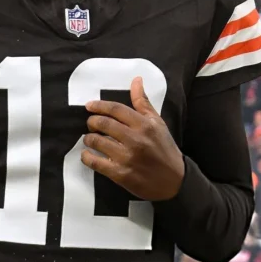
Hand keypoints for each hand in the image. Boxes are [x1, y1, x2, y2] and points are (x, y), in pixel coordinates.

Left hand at [82, 77, 184, 200]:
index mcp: (144, 125)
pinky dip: (87, 157)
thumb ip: (143, 102)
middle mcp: (135, 139)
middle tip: (90, 123)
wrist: (174, 180)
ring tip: (89, 139)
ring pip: (97, 142)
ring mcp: (127, 157)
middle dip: (92, 122)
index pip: (116, 109)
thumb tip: (136, 80)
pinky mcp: (120, 174)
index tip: (89, 106)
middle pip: (104, 124)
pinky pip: (96, 163)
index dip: (99, 105)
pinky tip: (87, 154)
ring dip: (88, 138)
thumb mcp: (158, 123)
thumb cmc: (164, 149)